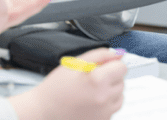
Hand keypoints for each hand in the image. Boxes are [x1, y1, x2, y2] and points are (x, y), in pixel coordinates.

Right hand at [9, 48, 126, 119]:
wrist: (44, 111)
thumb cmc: (56, 88)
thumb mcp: (75, 63)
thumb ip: (99, 55)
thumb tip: (117, 55)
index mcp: (98, 80)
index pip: (122, 67)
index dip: (112, 64)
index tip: (103, 66)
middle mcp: (104, 98)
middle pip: (122, 80)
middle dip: (110, 76)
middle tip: (91, 78)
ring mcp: (105, 112)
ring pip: (120, 95)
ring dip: (110, 90)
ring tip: (91, 90)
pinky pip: (113, 107)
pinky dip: (106, 103)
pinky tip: (91, 100)